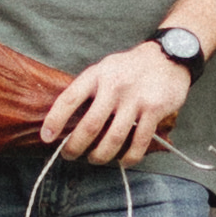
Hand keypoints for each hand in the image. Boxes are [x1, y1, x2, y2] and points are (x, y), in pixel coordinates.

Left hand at [37, 41, 194, 167]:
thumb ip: (89, 90)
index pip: (69, 99)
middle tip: (70, 155)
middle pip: (90, 126)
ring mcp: (135, 99)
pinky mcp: (154, 110)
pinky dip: (129, 156)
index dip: (55, 120)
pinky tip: (123, 160)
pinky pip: (139, 141)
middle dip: (75, 147)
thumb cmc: (130, 67)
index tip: (47, 138)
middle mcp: (114, 86)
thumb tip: (66, 119)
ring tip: (95, 159)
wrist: (168, 56)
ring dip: (100, 155)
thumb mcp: (105, 68)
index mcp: (97, 75)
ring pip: (113, 138)